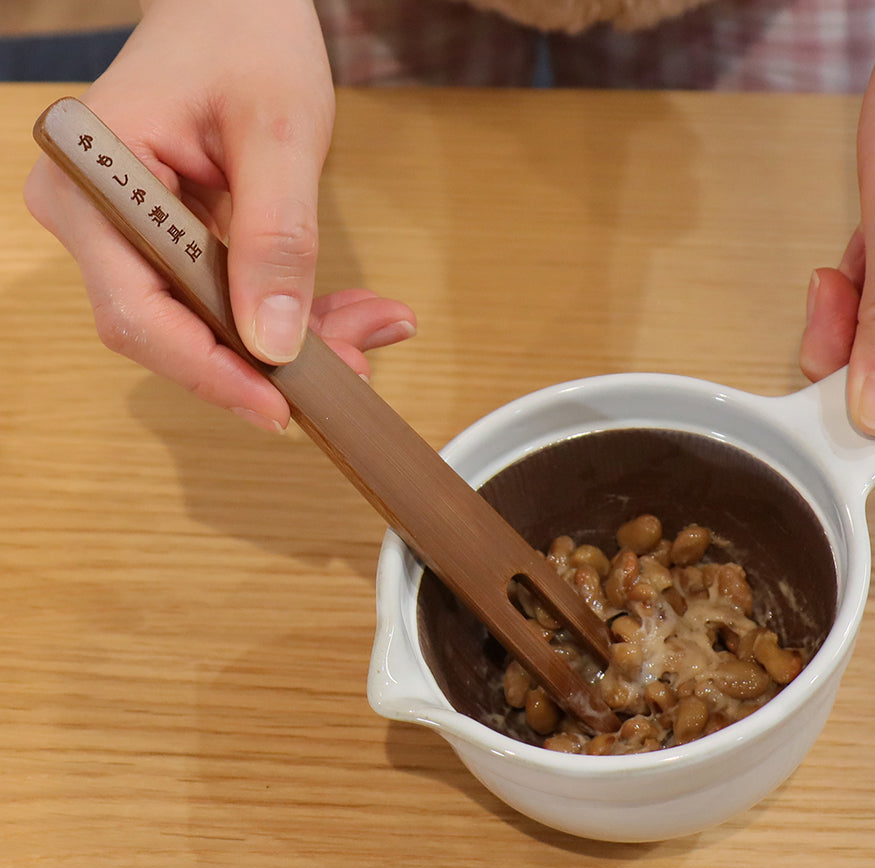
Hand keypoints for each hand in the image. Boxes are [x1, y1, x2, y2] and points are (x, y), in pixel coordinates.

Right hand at [24, 0, 415, 432]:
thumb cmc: (244, 35)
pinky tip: (347, 315)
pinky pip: (225, 303)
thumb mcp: (279, 134)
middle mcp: (92, 218)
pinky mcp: (168, 245)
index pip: (137, 310)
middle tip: (354, 365)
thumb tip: (273, 342)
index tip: (279, 406)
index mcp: (92, 181)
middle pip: (171, 331)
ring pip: (205, 327)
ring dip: (291, 343)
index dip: (209, 371)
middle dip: (265, 362)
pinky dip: (289, 316)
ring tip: (367, 330)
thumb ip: (277, 239)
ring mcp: (126, 236)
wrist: (235, 6)